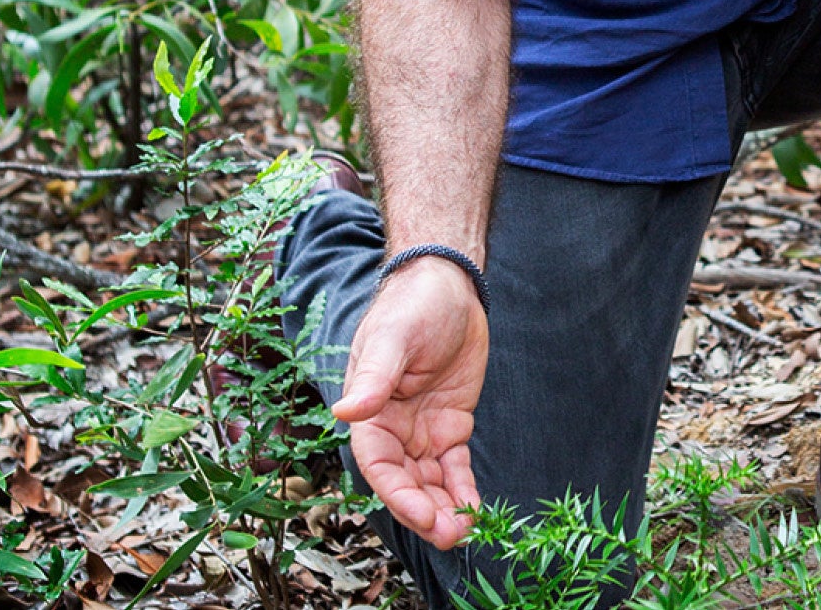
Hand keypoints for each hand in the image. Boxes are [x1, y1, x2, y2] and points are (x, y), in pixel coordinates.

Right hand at [333, 258, 488, 547]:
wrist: (447, 285)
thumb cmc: (411, 307)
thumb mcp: (392, 339)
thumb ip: (374, 378)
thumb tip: (345, 410)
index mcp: (369, 412)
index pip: (378, 465)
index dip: (398, 494)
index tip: (422, 515)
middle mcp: (393, 428)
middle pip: (405, 481)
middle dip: (425, 512)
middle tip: (451, 535)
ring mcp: (422, 429)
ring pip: (430, 481)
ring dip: (444, 508)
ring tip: (464, 532)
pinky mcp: (450, 424)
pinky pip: (455, 465)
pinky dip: (463, 487)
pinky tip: (475, 508)